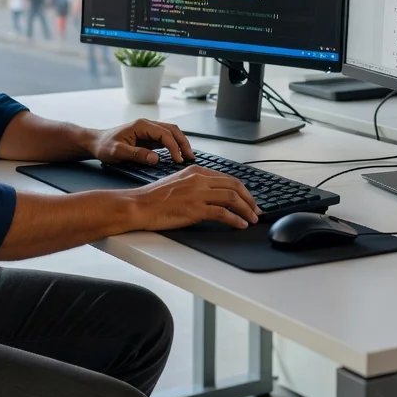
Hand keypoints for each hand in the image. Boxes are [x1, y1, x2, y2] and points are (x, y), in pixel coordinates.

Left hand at [89, 118, 194, 165]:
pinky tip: (178, 155)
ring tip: (188, 157)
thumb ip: (136, 154)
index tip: (178, 160)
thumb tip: (156, 158)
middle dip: (183, 143)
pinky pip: (166, 139)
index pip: (164, 134)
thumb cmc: (104, 145)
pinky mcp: (148, 138)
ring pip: (171, 133)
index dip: (173, 147)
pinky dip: (174, 146)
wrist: (95, 142)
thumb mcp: (117, 152)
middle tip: (190, 158)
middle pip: (172, 130)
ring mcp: (149, 131)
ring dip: (181, 143)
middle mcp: (147, 125)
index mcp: (141, 125)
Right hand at [126, 167, 261, 230]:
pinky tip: (240, 225)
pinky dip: (236, 220)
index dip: (242, 190)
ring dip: (246, 210)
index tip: (248, 199)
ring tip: (252, 219)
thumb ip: (196, 185)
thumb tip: (213, 195)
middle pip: (235, 186)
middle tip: (256, 210)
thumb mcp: (179, 183)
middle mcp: (199, 179)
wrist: (140, 205)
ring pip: (232, 198)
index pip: (228, 178)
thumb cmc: (155, 198)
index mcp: (196, 171)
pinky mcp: (196, 209)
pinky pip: (223, 213)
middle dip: (249, 199)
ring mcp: (198, 194)